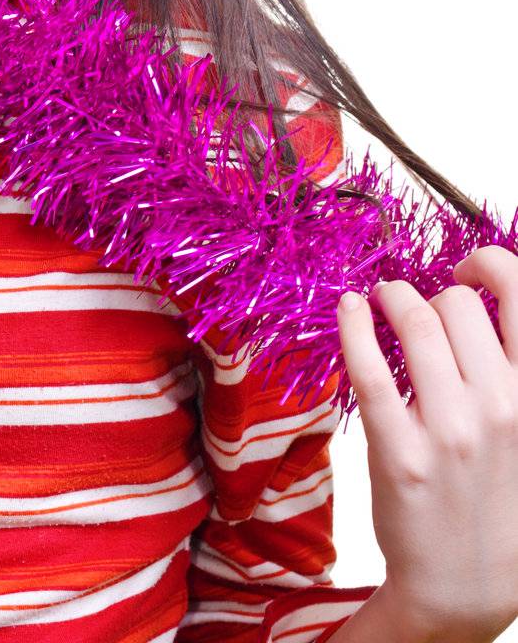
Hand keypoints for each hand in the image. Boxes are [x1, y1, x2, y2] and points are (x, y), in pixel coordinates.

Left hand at [336, 245, 517, 642]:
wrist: (465, 586)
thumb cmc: (498, 498)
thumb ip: (512, 371)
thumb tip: (483, 298)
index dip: (487, 265)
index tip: (465, 269)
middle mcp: (499, 408)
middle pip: (455, 304)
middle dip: (431, 294)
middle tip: (415, 305)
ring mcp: (448, 431)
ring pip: (414, 323)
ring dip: (392, 297)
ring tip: (383, 301)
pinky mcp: (399, 452)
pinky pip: (370, 369)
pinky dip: (354, 327)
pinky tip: (348, 309)